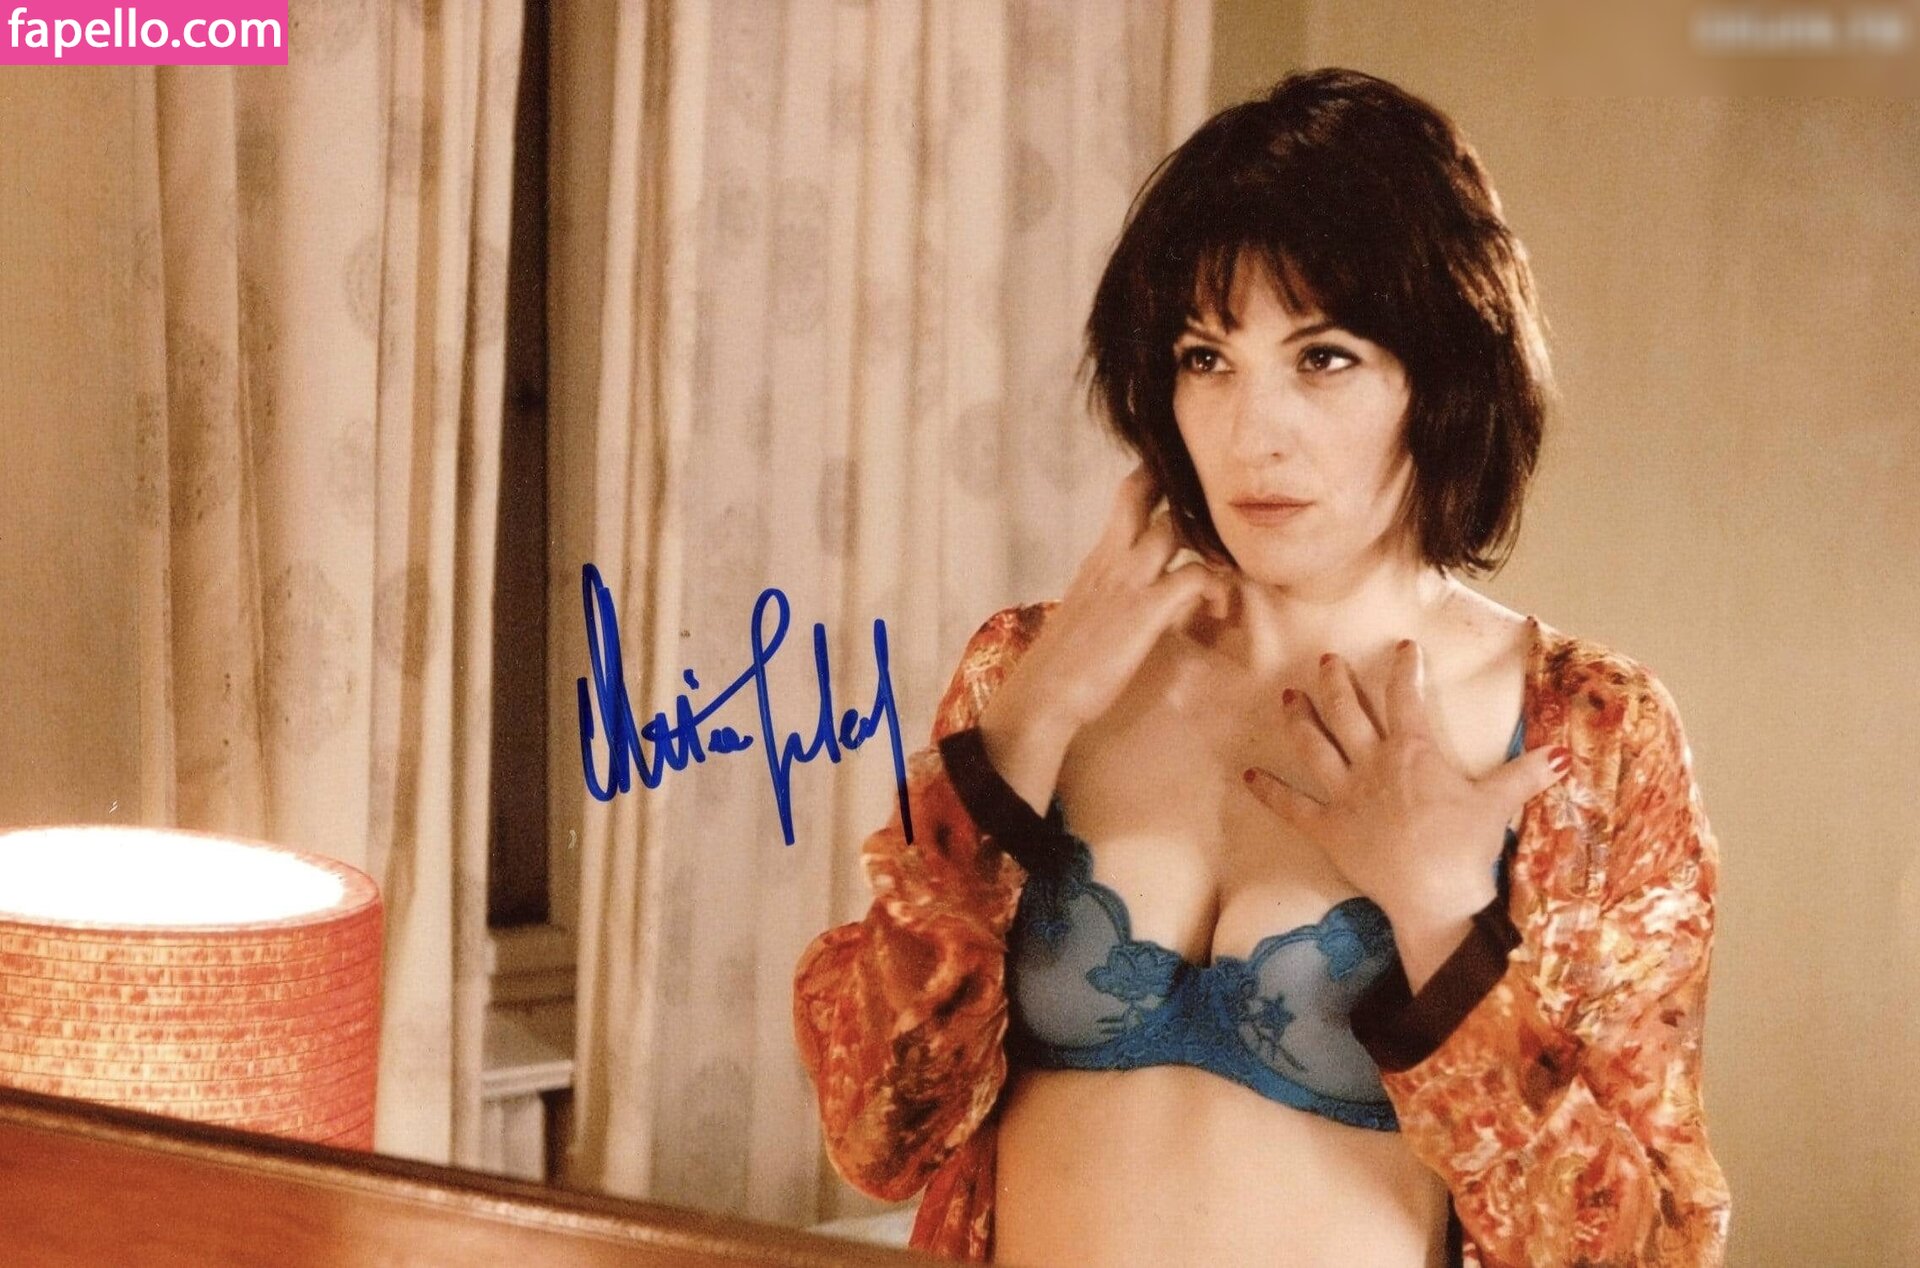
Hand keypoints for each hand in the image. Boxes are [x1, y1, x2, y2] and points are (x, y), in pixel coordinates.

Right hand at [978, 465, 1232, 813]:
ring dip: (1210, 541)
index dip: (1159, 481)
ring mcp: (1127, 580)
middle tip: (1219, 514)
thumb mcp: (1087, 611)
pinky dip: (1216, 587)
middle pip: (1143, 490)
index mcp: (1099, 558)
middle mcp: (1111, 558)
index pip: (1128, 496)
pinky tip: (1220, 611)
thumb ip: (1112, 592)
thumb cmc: (1065, 663)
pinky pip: (1195, 576)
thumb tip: (1134, 596)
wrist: (1043, 695)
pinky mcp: (1144, 609)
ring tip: (1229, 567)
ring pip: (1175, 527)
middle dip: (1183, 489)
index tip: (1191, 490)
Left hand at [1240, 640, 1569, 929]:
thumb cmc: (1466, 848)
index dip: (1404, 669)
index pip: (1406, 697)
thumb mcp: (1499, 804)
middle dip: (1335, 682)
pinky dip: (1268, 791)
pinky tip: (1247, 775)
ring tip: (1286, 697)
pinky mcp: (1327, 829)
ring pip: (1314, 746)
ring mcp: (1345, 795)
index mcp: (1413, 751)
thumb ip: (1526, 773)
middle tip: (1325, 660)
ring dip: (1299, 720)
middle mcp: (1372, 763)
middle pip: (1347, 712)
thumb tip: (1562, 753)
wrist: (1436, 897)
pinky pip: (1291, 807)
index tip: (1402, 648)